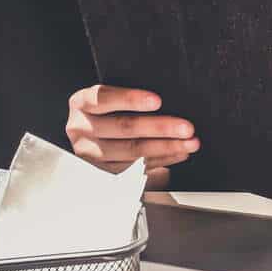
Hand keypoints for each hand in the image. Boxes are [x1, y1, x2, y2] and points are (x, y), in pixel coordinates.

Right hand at [66, 84, 199, 188]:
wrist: (93, 135)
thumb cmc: (110, 111)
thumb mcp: (112, 99)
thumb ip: (129, 99)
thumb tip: (164, 103)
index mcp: (81, 103)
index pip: (103, 98)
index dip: (131, 99)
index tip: (157, 101)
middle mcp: (81, 128)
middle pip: (124, 126)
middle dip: (160, 127)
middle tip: (187, 128)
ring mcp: (90, 153)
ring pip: (133, 150)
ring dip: (167, 146)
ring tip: (190, 142)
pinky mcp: (103, 172)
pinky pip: (137, 167)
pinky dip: (162, 159)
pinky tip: (179, 153)